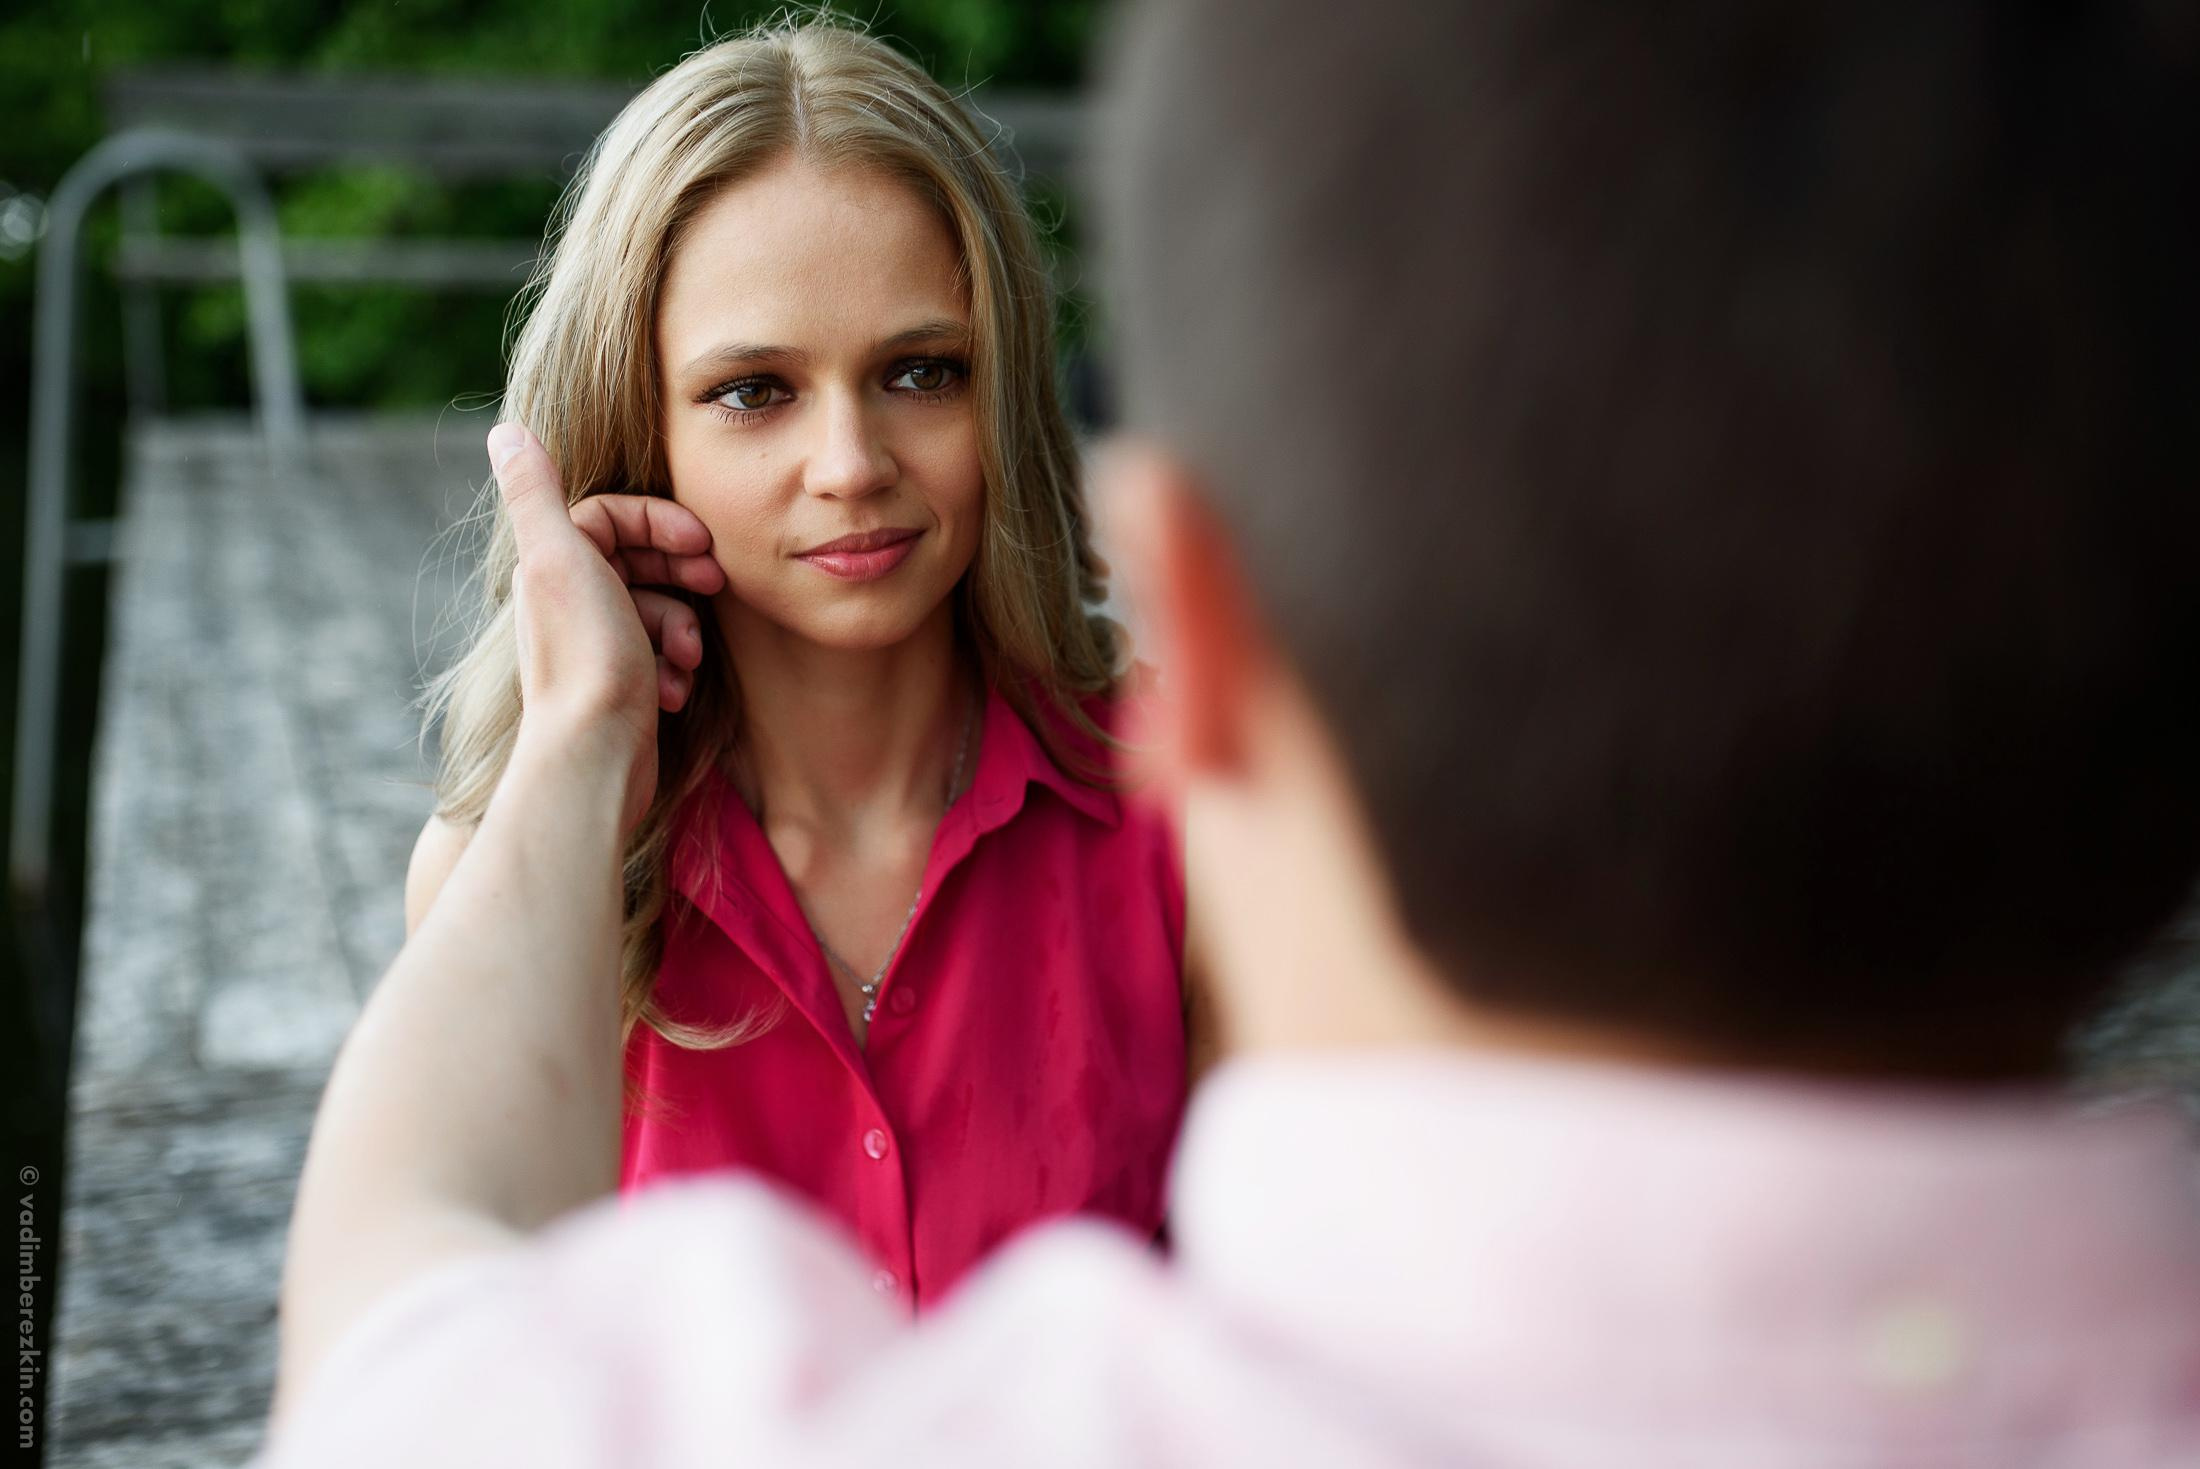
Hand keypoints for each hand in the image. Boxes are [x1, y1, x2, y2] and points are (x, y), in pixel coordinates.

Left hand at [489, 422, 725, 832]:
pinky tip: (674, 688)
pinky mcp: (618, 685)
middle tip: (713, 587)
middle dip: (680, 576)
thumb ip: (535, 491)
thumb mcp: (561, 559)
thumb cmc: (587, 659)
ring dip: (681, 627)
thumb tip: (505, 430)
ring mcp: (593, 645)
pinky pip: (659, 654)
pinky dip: (674, 666)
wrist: (596, 753)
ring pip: (655, 609)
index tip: (701, 543)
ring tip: (687, 655)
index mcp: (552, 565)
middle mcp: (566, 601)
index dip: (662, 522)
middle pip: (639, 561)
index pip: (615, 515)